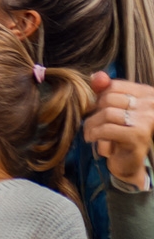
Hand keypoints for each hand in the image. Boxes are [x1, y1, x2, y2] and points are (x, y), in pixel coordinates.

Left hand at [86, 72, 153, 188]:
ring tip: (91, 133)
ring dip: (92, 125)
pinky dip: (95, 134)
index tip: (97, 111)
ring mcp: (147, 121)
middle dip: (95, 112)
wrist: (128, 162)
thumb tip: (96, 76)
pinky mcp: (139, 136)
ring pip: (106, 113)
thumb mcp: (113, 109)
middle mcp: (151, 105)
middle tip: (93, 125)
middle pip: (108, 99)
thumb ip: (105, 90)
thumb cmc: (120, 133)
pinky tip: (93, 139)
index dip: (99, 98)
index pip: (113, 85)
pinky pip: (107, 129)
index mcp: (147, 94)